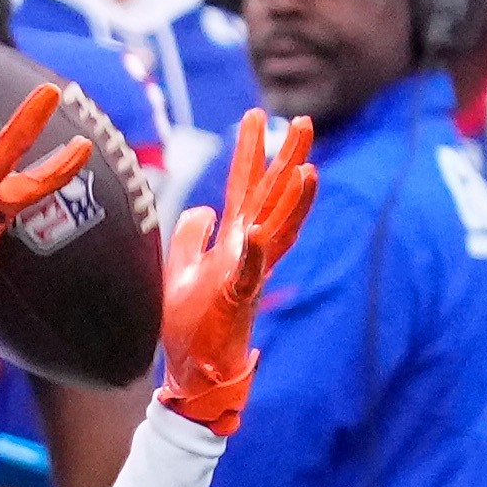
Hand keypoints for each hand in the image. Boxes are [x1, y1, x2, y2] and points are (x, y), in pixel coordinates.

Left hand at [154, 110, 318, 434]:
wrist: (191, 371)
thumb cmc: (189, 323)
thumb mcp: (180, 269)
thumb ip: (191, 237)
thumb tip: (201, 209)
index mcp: (232, 242)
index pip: (243, 188)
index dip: (250, 153)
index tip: (257, 115)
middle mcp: (246, 253)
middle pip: (270, 199)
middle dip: (286, 160)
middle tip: (302, 121)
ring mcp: (246, 276)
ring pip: (276, 231)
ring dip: (292, 202)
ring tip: (306, 169)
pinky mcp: (236, 302)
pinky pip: (247, 275)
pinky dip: (251, 255)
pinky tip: (255, 233)